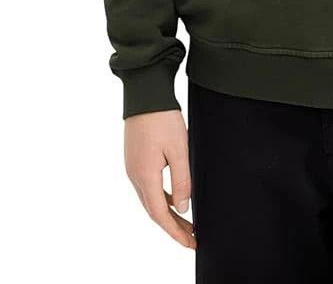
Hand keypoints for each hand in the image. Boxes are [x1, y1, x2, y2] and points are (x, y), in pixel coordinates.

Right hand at [124, 109, 196, 249]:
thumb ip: (182, 180)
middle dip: (173, 227)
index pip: (160, 215)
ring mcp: (133, 168)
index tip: (191, 243)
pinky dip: (162, 198)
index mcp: (145, 176)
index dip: (176, 232)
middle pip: (154, 211)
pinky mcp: (136, 160)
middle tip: (192, 237)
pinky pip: (149, 187)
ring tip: (187, 222)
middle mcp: (135, 176)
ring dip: (168, 214)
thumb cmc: (162, 119)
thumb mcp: (179, 149)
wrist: (145, 95)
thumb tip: (184, 208)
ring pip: (151, 200)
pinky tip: (175, 198)